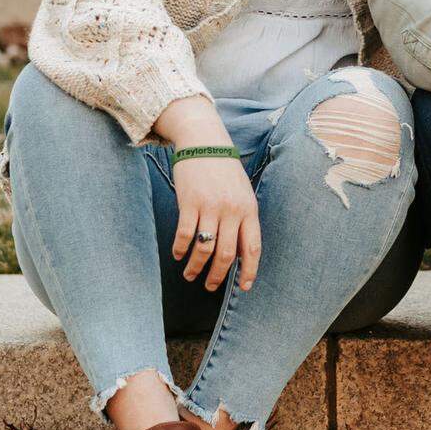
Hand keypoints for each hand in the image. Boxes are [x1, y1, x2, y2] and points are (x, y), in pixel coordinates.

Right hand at [172, 156, 261, 291]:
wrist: (204, 141)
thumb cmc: (225, 171)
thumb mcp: (242, 194)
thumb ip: (243, 220)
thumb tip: (239, 253)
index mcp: (249, 209)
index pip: (252, 247)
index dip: (249, 270)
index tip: (244, 287)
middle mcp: (232, 210)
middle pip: (226, 254)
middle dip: (218, 276)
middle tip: (209, 286)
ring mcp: (210, 206)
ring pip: (204, 248)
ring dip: (196, 266)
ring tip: (190, 275)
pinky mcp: (189, 202)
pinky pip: (185, 234)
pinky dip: (180, 249)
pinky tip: (178, 255)